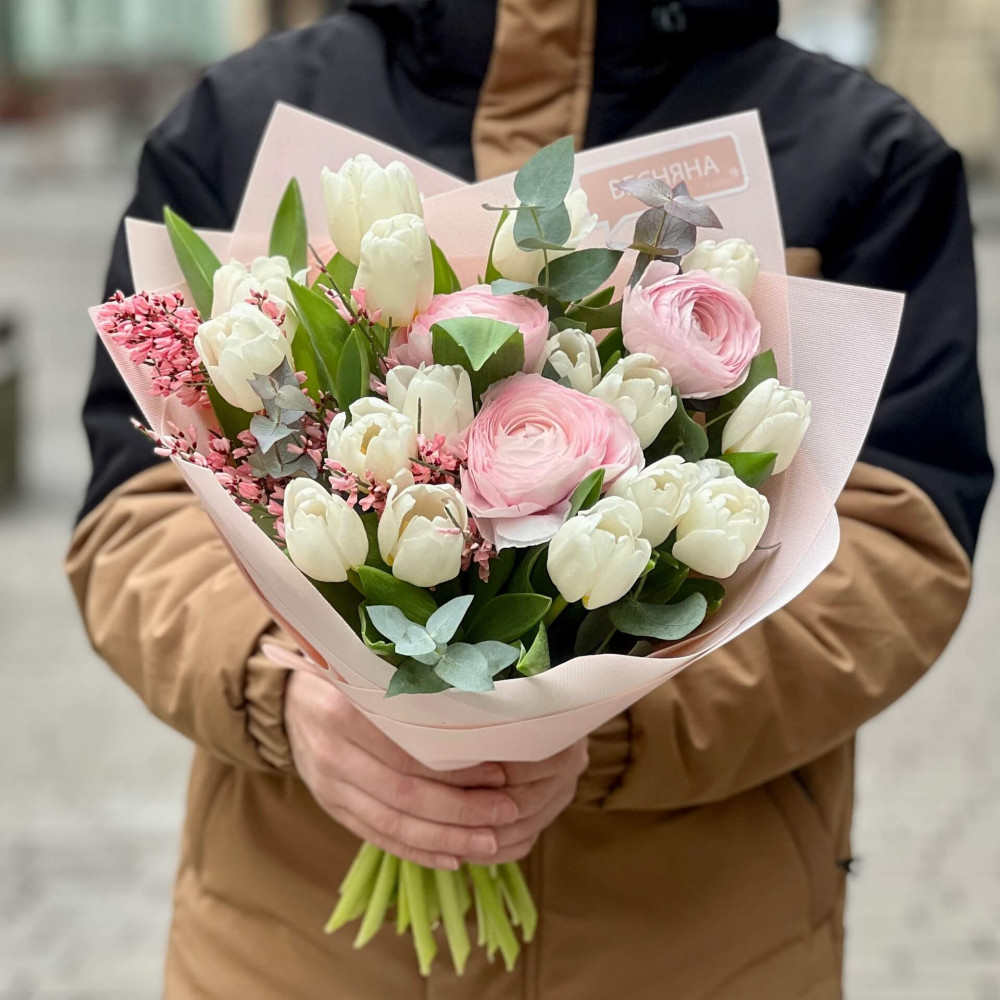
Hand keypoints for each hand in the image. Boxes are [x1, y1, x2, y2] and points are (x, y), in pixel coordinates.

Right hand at [285, 672, 588, 867]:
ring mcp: (329, 787)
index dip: (456, 768)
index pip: (409, 751)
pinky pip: (378, 837)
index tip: (500, 773)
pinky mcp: (332, 809)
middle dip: (461, 810)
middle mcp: (332, 752)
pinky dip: (417, 852)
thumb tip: (480, 716)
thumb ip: (414, 693)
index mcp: (344, 710)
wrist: (291, 702)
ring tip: (489, 843)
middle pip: (405, 794)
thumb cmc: (349, 678)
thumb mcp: (372, 671)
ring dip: (446, 839)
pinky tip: (452, 857)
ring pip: (394, 824)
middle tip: (507, 813)